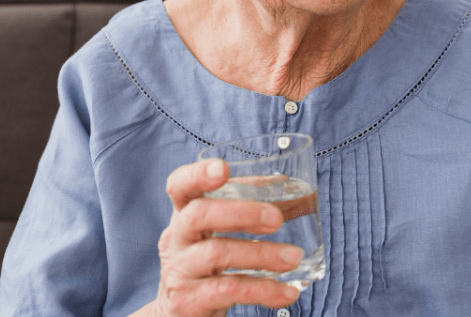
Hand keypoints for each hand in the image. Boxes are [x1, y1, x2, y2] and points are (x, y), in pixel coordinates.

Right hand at [150, 160, 302, 316]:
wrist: (179, 313)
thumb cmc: (205, 262)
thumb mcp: (217, 232)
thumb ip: (244, 204)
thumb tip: (282, 182)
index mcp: (183, 214)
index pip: (179, 186)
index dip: (197, 175)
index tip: (222, 168)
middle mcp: (176, 239)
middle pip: (199, 214)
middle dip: (242, 212)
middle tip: (277, 219)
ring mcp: (179, 270)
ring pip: (218, 253)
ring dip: (263, 253)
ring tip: (294, 257)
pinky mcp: (189, 301)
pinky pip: (230, 291)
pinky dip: (264, 290)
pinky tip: (288, 293)